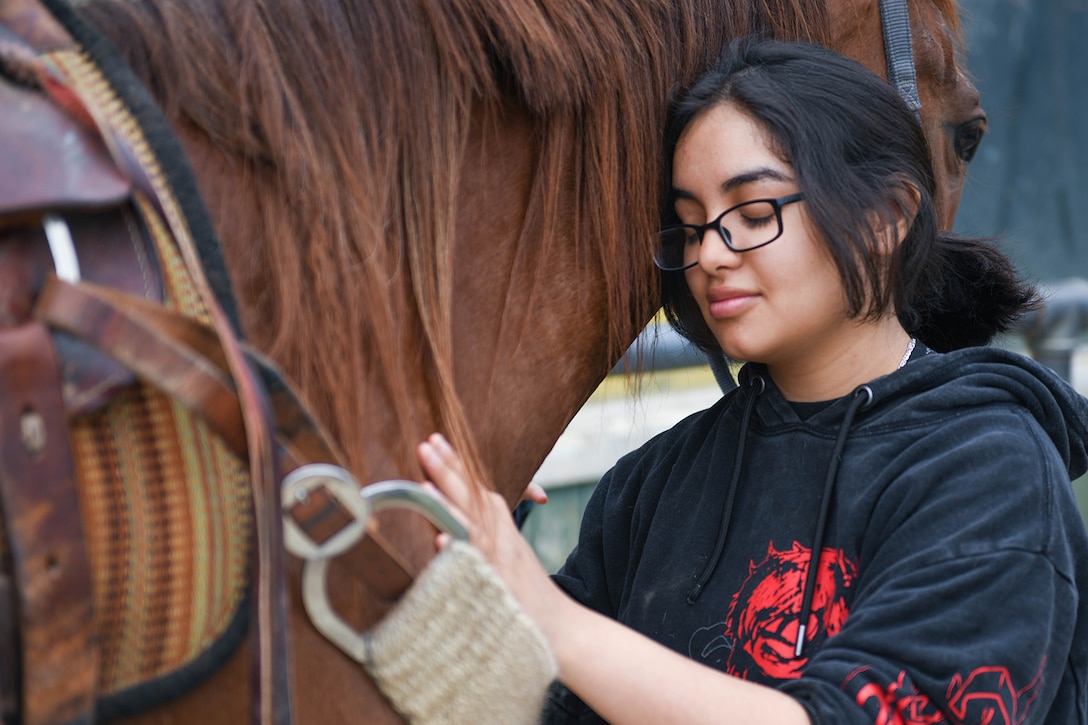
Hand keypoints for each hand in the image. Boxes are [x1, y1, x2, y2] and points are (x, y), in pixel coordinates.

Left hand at [416, 433, 567, 637]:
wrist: (561, 627)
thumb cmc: (527, 597)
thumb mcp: (508, 557)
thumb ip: (484, 538)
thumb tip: (444, 532)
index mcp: (502, 528)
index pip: (475, 488)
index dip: (456, 465)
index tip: (436, 442)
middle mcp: (500, 538)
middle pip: (472, 497)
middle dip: (447, 470)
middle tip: (425, 444)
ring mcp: (497, 560)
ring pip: (468, 524)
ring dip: (445, 502)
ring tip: (423, 482)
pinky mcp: (493, 583)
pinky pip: (472, 564)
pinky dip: (457, 550)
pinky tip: (438, 540)